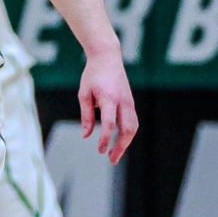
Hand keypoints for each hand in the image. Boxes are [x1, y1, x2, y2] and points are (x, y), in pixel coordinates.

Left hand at [78, 48, 138, 163]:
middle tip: (111, 159)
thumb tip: (86, 136)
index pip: (109, 123)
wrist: (107, 57)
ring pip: (133, 127)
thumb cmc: (93, 75)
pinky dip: (128, 133)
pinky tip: (119, 142)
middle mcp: (123, 101)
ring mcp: (129, 101)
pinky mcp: (131, 102)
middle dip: (121, 146)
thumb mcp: (84, 93)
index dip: (106, 139)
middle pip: (127, 129)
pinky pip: (133, 121)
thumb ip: (86, 115)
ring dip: (126, 142)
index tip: (100, 150)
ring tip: (115, 154)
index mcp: (109, 98)